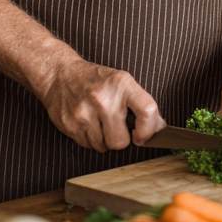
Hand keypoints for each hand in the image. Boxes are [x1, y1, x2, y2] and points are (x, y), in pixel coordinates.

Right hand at [37, 55, 164, 152]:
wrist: (60, 74)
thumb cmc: (95, 79)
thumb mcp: (122, 82)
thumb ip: (142, 104)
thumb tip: (161, 128)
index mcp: (122, 84)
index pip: (147, 111)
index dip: (149, 130)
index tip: (143, 135)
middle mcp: (104, 99)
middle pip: (121, 141)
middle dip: (120, 139)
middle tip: (115, 125)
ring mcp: (85, 113)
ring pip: (104, 147)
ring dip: (104, 140)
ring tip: (98, 122)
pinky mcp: (70, 124)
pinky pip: (88, 146)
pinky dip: (90, 140)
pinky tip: (87, 123)